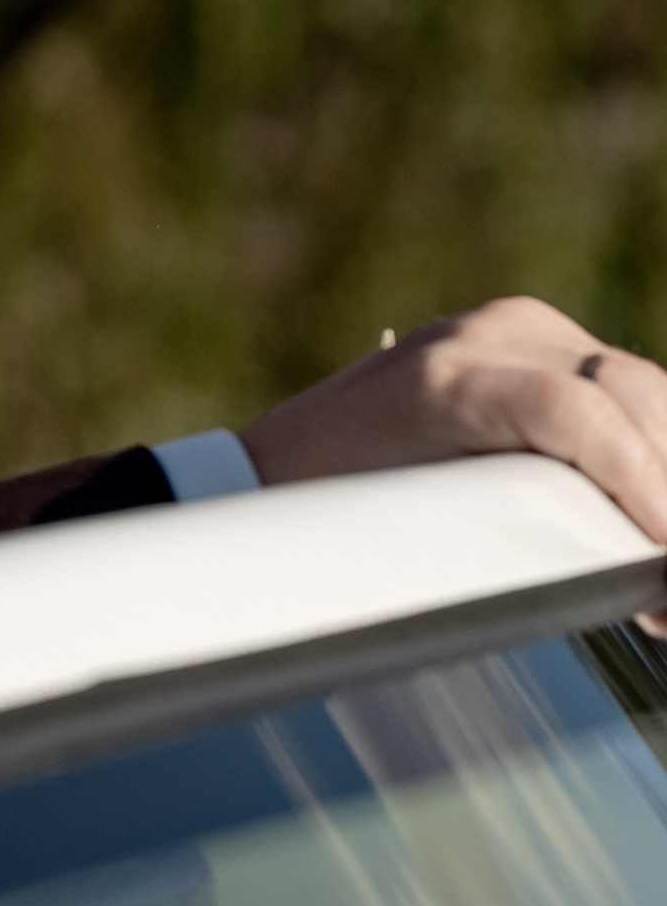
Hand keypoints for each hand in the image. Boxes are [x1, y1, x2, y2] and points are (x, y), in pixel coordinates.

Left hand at [243, 297, 666, 544]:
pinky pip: (618, 388)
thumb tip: (618, 567)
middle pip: (628, 392)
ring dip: (665, 465)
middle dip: (666, 483)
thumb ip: (512, 531)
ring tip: (658, 559)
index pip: (575, 412)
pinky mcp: (537, 341)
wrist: (278, 462)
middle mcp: (486, 335)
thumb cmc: (331, 508)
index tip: (662, 550)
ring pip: (639, 387)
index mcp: (444, 379)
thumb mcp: (409, 525)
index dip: (639, 477)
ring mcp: (515, 329)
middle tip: (666, 576)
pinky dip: (648, 446)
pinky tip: (652, 515)